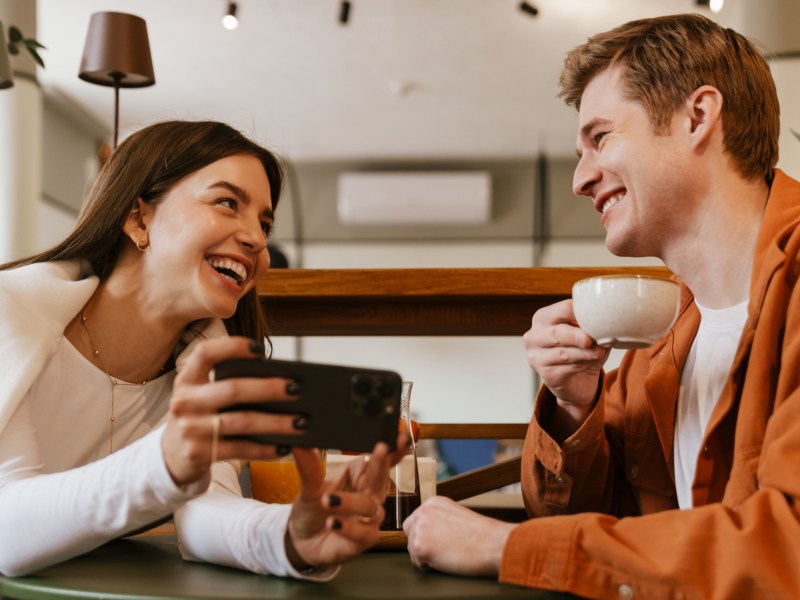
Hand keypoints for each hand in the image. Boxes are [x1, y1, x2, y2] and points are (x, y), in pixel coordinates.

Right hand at [162, 336, 302, 485]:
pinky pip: (239, 449)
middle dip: (269, 388)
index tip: (260, 349)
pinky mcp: (197, 454)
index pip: (205, 354)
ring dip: (275, 422)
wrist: (171, 456)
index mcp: (187, 379)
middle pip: (232, 390)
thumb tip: (280, 382)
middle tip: (297, 389)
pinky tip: (285, 446)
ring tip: (301, 422)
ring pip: (241, 422)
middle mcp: (184, 401)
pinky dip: (265, 448)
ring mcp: (189, 429)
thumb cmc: (200, 417)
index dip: (232, 347)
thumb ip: (228, 384)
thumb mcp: (203, 396)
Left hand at [286, 431, 408, 568]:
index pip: (378, 458)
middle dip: (381, 463)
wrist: (301, 541)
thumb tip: (299, 444)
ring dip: (350, 501)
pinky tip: (333, 523)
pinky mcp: (365, 538)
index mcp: (359, 474)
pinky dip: (348, 527)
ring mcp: (369, 516)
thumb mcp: (308, 487)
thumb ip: (309, 467)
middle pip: (380, 477)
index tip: (395, 437)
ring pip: (369, 506)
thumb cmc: (312, 509)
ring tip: (328, 500)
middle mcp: (368, 493)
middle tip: (380, 448)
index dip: (391, 448)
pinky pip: (363, 532)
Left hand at [404, 496, 514, 576]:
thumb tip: (430, 532)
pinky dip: (429, 566)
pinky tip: (445, 560)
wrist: (492, 544)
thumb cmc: (481, 535)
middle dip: (421, 542)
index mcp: (433, 502)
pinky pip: (417, 562)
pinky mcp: (419, 547)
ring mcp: (420, 528)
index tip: (438, 540)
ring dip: (426, 555)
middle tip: (442, 549)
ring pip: (412, 548)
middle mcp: (423, 511)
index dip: (426, 533)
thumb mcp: (456, 515)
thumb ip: (439, 519)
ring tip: (448, 554)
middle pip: (410, 532)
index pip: (417, 518)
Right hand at [522, 299, 609, 408]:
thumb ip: (592, 326)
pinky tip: (593, 362)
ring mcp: (537, 357)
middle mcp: (534, 336)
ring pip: (563, 353)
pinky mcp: (546, 375)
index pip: (562, 310)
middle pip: (556, 332)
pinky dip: (583, 365)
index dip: (581, 313)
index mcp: (543, 318)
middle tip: (590, 339)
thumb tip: (607, 323)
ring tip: (600, 352)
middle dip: (575, 335)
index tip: (597, 316)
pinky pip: (567, 369)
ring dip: (584, 353)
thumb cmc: (580, 349)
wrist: (576, 380)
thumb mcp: (586, 333)